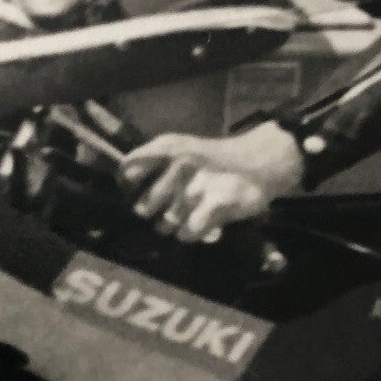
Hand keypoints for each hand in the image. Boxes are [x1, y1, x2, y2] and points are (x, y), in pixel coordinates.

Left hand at [119, 122, 304, 242]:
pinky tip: (198, 224)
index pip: (128, 170)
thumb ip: (148, 161)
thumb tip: (121, 185)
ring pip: (165, 223)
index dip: (127, 188)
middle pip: (144, 207)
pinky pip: (187, 232)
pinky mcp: (216, 205)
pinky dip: (190, 233)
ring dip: (172, 225)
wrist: (258, 162)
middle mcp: (180, 163)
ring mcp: (198, 185)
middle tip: (167, 209)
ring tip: (185, 216)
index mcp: (167, 147)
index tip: (134, 194)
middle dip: (153, 214)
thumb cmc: (209, 158)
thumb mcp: (177, 147)